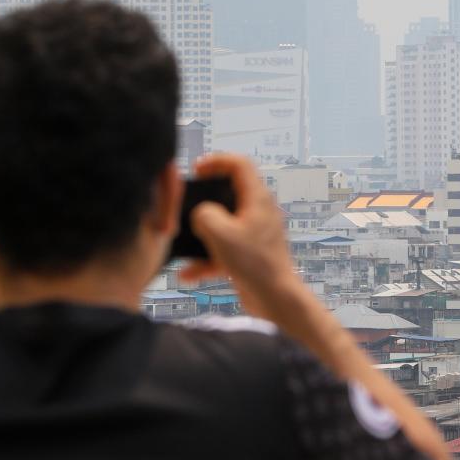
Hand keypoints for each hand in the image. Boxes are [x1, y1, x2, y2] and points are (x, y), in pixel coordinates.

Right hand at [178, 153, 306, 319]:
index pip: (240, 165)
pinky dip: (208, 258)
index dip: (217, 161)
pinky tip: (188, 274)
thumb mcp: (220, 233)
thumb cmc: (254, 263)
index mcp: (257, 199)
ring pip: (224, 224)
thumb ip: (204, 214)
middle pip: (230, 193)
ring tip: (183, 242)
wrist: (275, 299)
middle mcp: (258, 212)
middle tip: (186, 203)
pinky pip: (224, 249)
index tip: (197, 169)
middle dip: (205, 199)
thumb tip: (201, 213)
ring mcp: (255, 233)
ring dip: (203, 234)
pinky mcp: (250, 253)